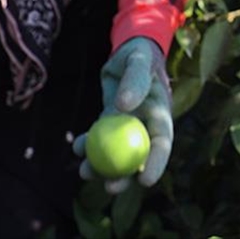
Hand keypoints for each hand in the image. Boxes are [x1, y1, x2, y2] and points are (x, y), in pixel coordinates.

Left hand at [74, 37, 172, 192]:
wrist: (128, 51)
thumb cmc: (139, 54)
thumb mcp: (138, 61)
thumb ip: (135, 80)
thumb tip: (125, 106)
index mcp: (160, 113)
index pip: (162, 143)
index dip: (156, 163)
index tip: (145, 180)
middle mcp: (145, 124)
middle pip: (138, 157)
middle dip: (125, 176)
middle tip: (110, 187)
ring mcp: (127, 126)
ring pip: (116, 153)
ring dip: (101, 167)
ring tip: (85, 172)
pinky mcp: (111, 122)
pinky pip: (100, 140)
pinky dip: (88, 146)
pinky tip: (77, 147)